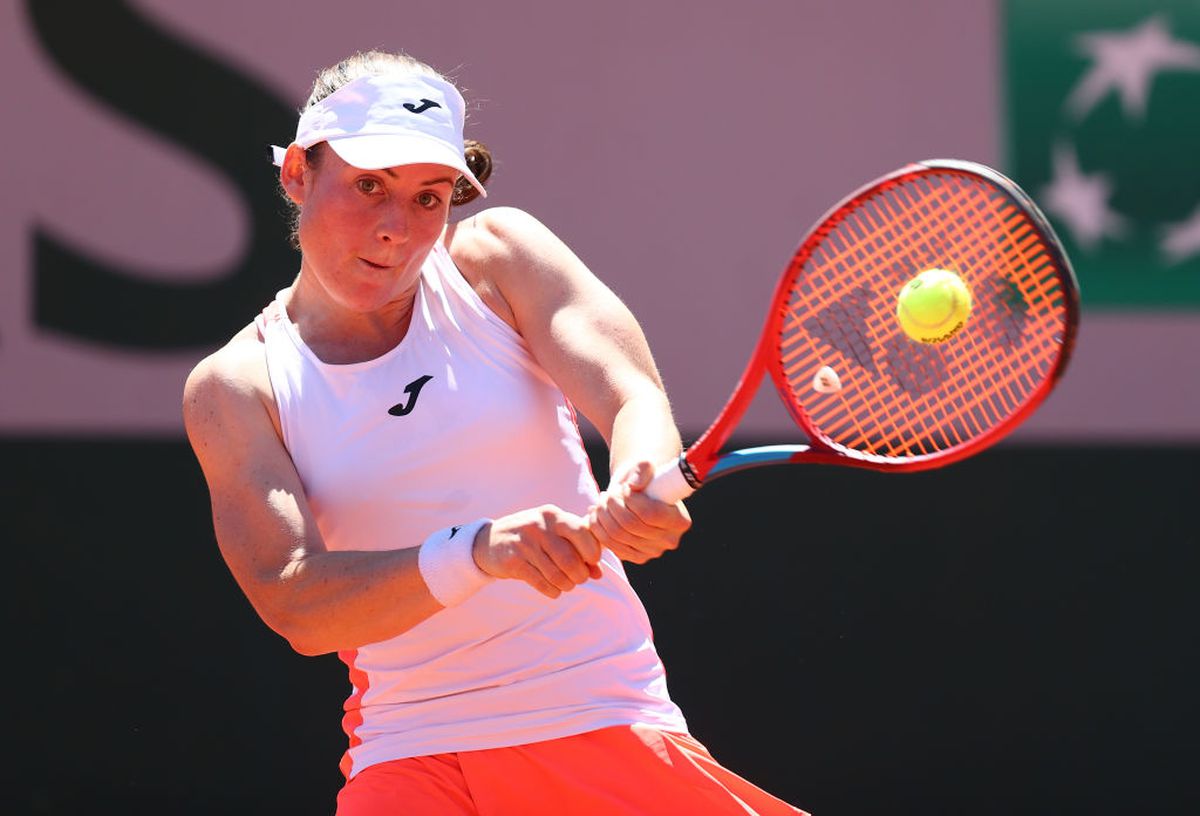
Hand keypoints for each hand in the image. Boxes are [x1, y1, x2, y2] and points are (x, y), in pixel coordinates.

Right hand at [472, 505, 602, 598]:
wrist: (489, 541)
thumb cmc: (531, 537)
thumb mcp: (553, 533)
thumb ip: (578, 547)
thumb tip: (598, 573)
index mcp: (553, 515)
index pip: (582, 533)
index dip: (593, 552)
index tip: (592, 563)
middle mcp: (539, 526)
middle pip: (571, 559)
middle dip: (580, 575)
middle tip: (579, 579)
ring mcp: (524, 544)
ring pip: (557, 575)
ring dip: (567, 585)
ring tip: (567, 585)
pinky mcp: (513, 561)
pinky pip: (542, 583)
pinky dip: (553, 591)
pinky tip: (554, 590)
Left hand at [589, 461, 691, 563]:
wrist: (637, 495)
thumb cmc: (644, 479)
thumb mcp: (644, 467)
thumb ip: (642, 469)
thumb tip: (633, 485)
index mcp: (680, 520)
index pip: (651, 514)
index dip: (631, 500)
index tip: (624, 487)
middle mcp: (669, 540)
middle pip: (631, 525)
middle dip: (613, 506)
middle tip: (607, 494)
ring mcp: (652, 552)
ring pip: (617, 536)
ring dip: (603, 515)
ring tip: (601, 501)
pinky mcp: (635, 557)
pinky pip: (611, 545)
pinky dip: (598, 528)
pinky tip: (597, 514)